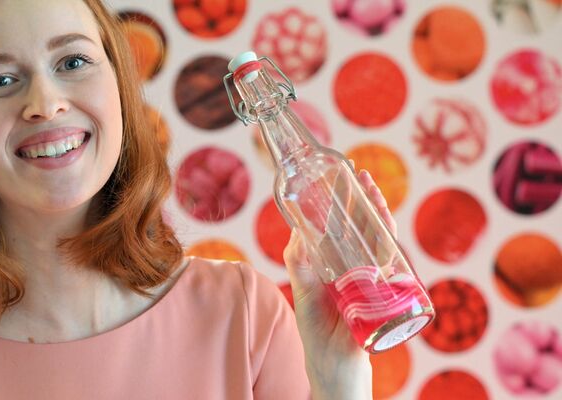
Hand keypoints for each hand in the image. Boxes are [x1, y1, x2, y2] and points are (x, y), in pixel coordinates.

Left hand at [284, 169, 394, 399]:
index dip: (339, 204)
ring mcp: (372, 278)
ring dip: (376, 213)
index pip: (337, 228)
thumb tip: (296, 233)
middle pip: (360, 227)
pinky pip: (391, 262)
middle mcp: (354, 268)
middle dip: (361, 201)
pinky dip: (389, 242)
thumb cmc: (319, 337)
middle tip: (361, 175)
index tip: (338, 180)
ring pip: (376, 239)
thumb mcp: (305, 298)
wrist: (338, 371)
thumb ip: (301, 268)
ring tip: (372, 189)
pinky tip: (385, 222)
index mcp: (333, 266)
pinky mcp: (386, 293)